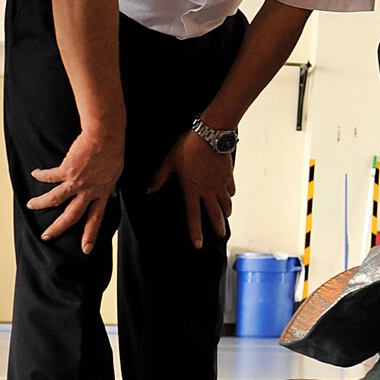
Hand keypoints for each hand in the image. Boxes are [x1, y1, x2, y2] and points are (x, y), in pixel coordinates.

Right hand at [26, 128, 123, 253]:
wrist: (106, 135)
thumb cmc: (113, 150)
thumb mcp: (116, 172)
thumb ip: (110, 186)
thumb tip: (112, 194)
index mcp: (101, 192)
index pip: (96, 218)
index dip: (91, 234)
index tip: (86, 250)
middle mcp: (89, 191)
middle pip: (72, 215)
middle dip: (58, 228)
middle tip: (46, 238)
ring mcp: (77, 182)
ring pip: (55, 199)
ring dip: (41, 203)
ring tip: (30, 205)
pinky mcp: (66, 170)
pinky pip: (50, 176)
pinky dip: (41, 175)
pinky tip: (35, 173)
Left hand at [149, 130, 235, 246]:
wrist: (210, 134)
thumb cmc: (188, 147)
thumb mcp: (170, 162)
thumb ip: (160, 178)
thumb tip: (148, 191)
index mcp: (192, 190)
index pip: (193, 216)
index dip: (195, 232)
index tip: (198, 245)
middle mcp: (208, 190)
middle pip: (214, 214)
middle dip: (217, 227)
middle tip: (221, 237)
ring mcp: (220, 183)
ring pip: (225, 203)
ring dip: (225, 213)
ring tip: (226, 218)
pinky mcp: (228, 175)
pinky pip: (230, 189)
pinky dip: (230, 195)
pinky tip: (229, 196)